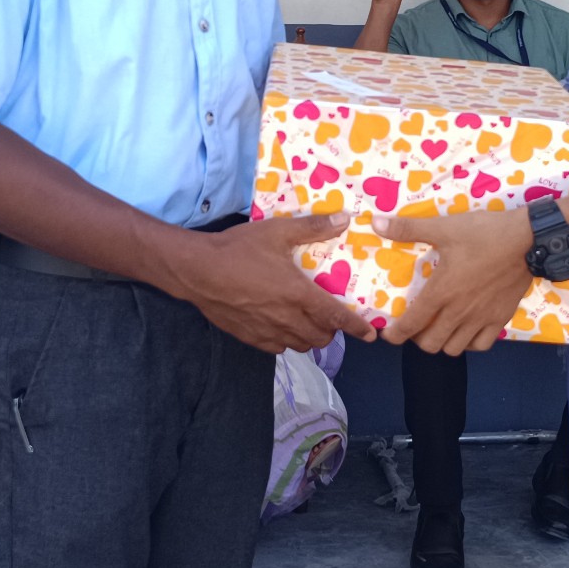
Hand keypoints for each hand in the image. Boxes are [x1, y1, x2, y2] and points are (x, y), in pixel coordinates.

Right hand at [169, 214, 377, 353]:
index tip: (370, 335)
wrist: (197, 271)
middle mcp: (287, 317)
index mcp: (298, 293)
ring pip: (301, 345)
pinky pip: (278, 348)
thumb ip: (312, 227)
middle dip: (332, 331)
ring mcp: (268, 331)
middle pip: (321, 337)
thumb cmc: (238, 249)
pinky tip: (282, 327)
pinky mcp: (250, 338)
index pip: (336, 317)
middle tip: (330, 317)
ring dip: (310, 337)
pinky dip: (287, 341)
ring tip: (308, 323)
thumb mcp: (277, 231)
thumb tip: (344, 219)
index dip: (356, 328)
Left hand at [374, 207, 535, 355]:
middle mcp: (459, 312)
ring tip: (439, 328)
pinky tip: (466, 330)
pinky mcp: (500, 319)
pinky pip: (481, 345)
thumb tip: (375, 222)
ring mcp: (481, 319)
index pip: (411, 324)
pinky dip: (469, 343)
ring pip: (455, 348)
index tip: (388, 334)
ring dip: (442, 342)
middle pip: (431, 344)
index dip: (396, 335)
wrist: (527, 240)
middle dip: (417, 339)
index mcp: (441, 292)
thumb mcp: (443, 227)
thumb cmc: (483, 234)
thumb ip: (408, 228)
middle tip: (416, 326)